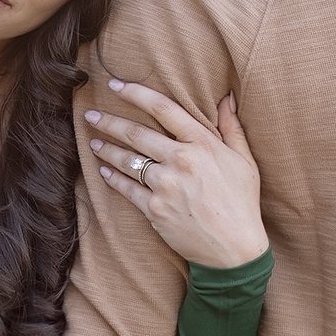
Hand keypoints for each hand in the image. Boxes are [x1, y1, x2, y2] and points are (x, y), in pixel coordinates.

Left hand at [86, 81, 267, 268]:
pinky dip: (112, 178)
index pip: (164, 109)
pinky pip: (127, 189)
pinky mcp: (154, 209)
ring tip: (93, 141)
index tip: (115, 84)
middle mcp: (181, 161)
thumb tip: (226, 98)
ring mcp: (165, 186)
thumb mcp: (244, 161)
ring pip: (127, 160)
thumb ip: (231, 127)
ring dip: (106, 149)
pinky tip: (103, 171)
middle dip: (109, 122)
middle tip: (90, 115)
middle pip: (136, 133)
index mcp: (203, 144)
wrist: (235, 250)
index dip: (136, 93)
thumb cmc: (242, 203)